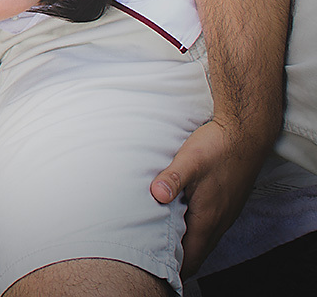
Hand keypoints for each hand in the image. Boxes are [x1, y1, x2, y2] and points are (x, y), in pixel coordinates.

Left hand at [149, 118, 269, 277]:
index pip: (191, 256)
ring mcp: (226, 213)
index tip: (156, 268)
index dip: (175, 266)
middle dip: (180, 260)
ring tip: (166, 244)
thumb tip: (156, 196)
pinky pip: (211, 228)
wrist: (246, 134)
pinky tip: (183, 221)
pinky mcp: (227, 203)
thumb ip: (172, 179)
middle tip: (156, 258)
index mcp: (208, 217)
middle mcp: (219, 221)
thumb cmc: (217, 147)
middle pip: (198, 252)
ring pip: (205, 240)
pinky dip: (196, 233)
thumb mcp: (189, 161)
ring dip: (188, 246)